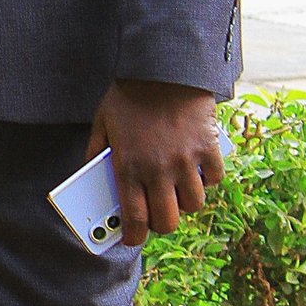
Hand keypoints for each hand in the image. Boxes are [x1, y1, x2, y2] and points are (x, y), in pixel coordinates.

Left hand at [87, 78, 223, 246]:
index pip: (134, 219)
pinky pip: (214, 178)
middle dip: (161, 223)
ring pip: (194, 205)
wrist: (163, 67)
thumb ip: (96, 151)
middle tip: (158, 215)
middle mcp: (158, 170)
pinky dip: (208, 179)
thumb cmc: (128, 94)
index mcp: (128, 168)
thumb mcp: (102, 122)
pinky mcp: (208, 148)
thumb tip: (91, 173)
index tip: (132, 239)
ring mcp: (186, 161)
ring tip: (178, 191)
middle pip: (168, 221)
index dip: (134, 236)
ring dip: (186, 202)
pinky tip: (198, 170)